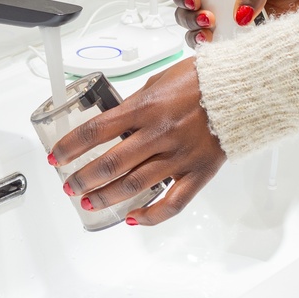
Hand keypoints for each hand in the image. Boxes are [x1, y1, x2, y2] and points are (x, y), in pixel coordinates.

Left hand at [50, 58, 224, 225]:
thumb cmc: (201, 80)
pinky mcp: (198, 172)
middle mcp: (158, 134)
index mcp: (145, 108)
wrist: (241, 88)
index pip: (96, 131)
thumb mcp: (159, 81)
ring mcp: (178, 156)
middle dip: (82, 178)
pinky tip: (133, 217)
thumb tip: (114, 120)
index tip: (57, 156)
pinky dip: (150, 215)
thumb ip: (136, 104)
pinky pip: (172, 202)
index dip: (70, 146)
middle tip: (68, 185)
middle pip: (109, 164)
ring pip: (133, 185)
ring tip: (88, 202)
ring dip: (105, 197)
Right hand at [169, 0, 298, 45]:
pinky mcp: (240, 36)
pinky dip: (216, 50)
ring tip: (210, 36)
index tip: (193, 0)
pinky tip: (222, 49)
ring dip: (197, 36)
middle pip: (186, 10)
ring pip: (197, 31)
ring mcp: (227, 18)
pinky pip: (219, 46)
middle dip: (189, 18)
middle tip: (207, 19)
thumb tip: (241, 11)